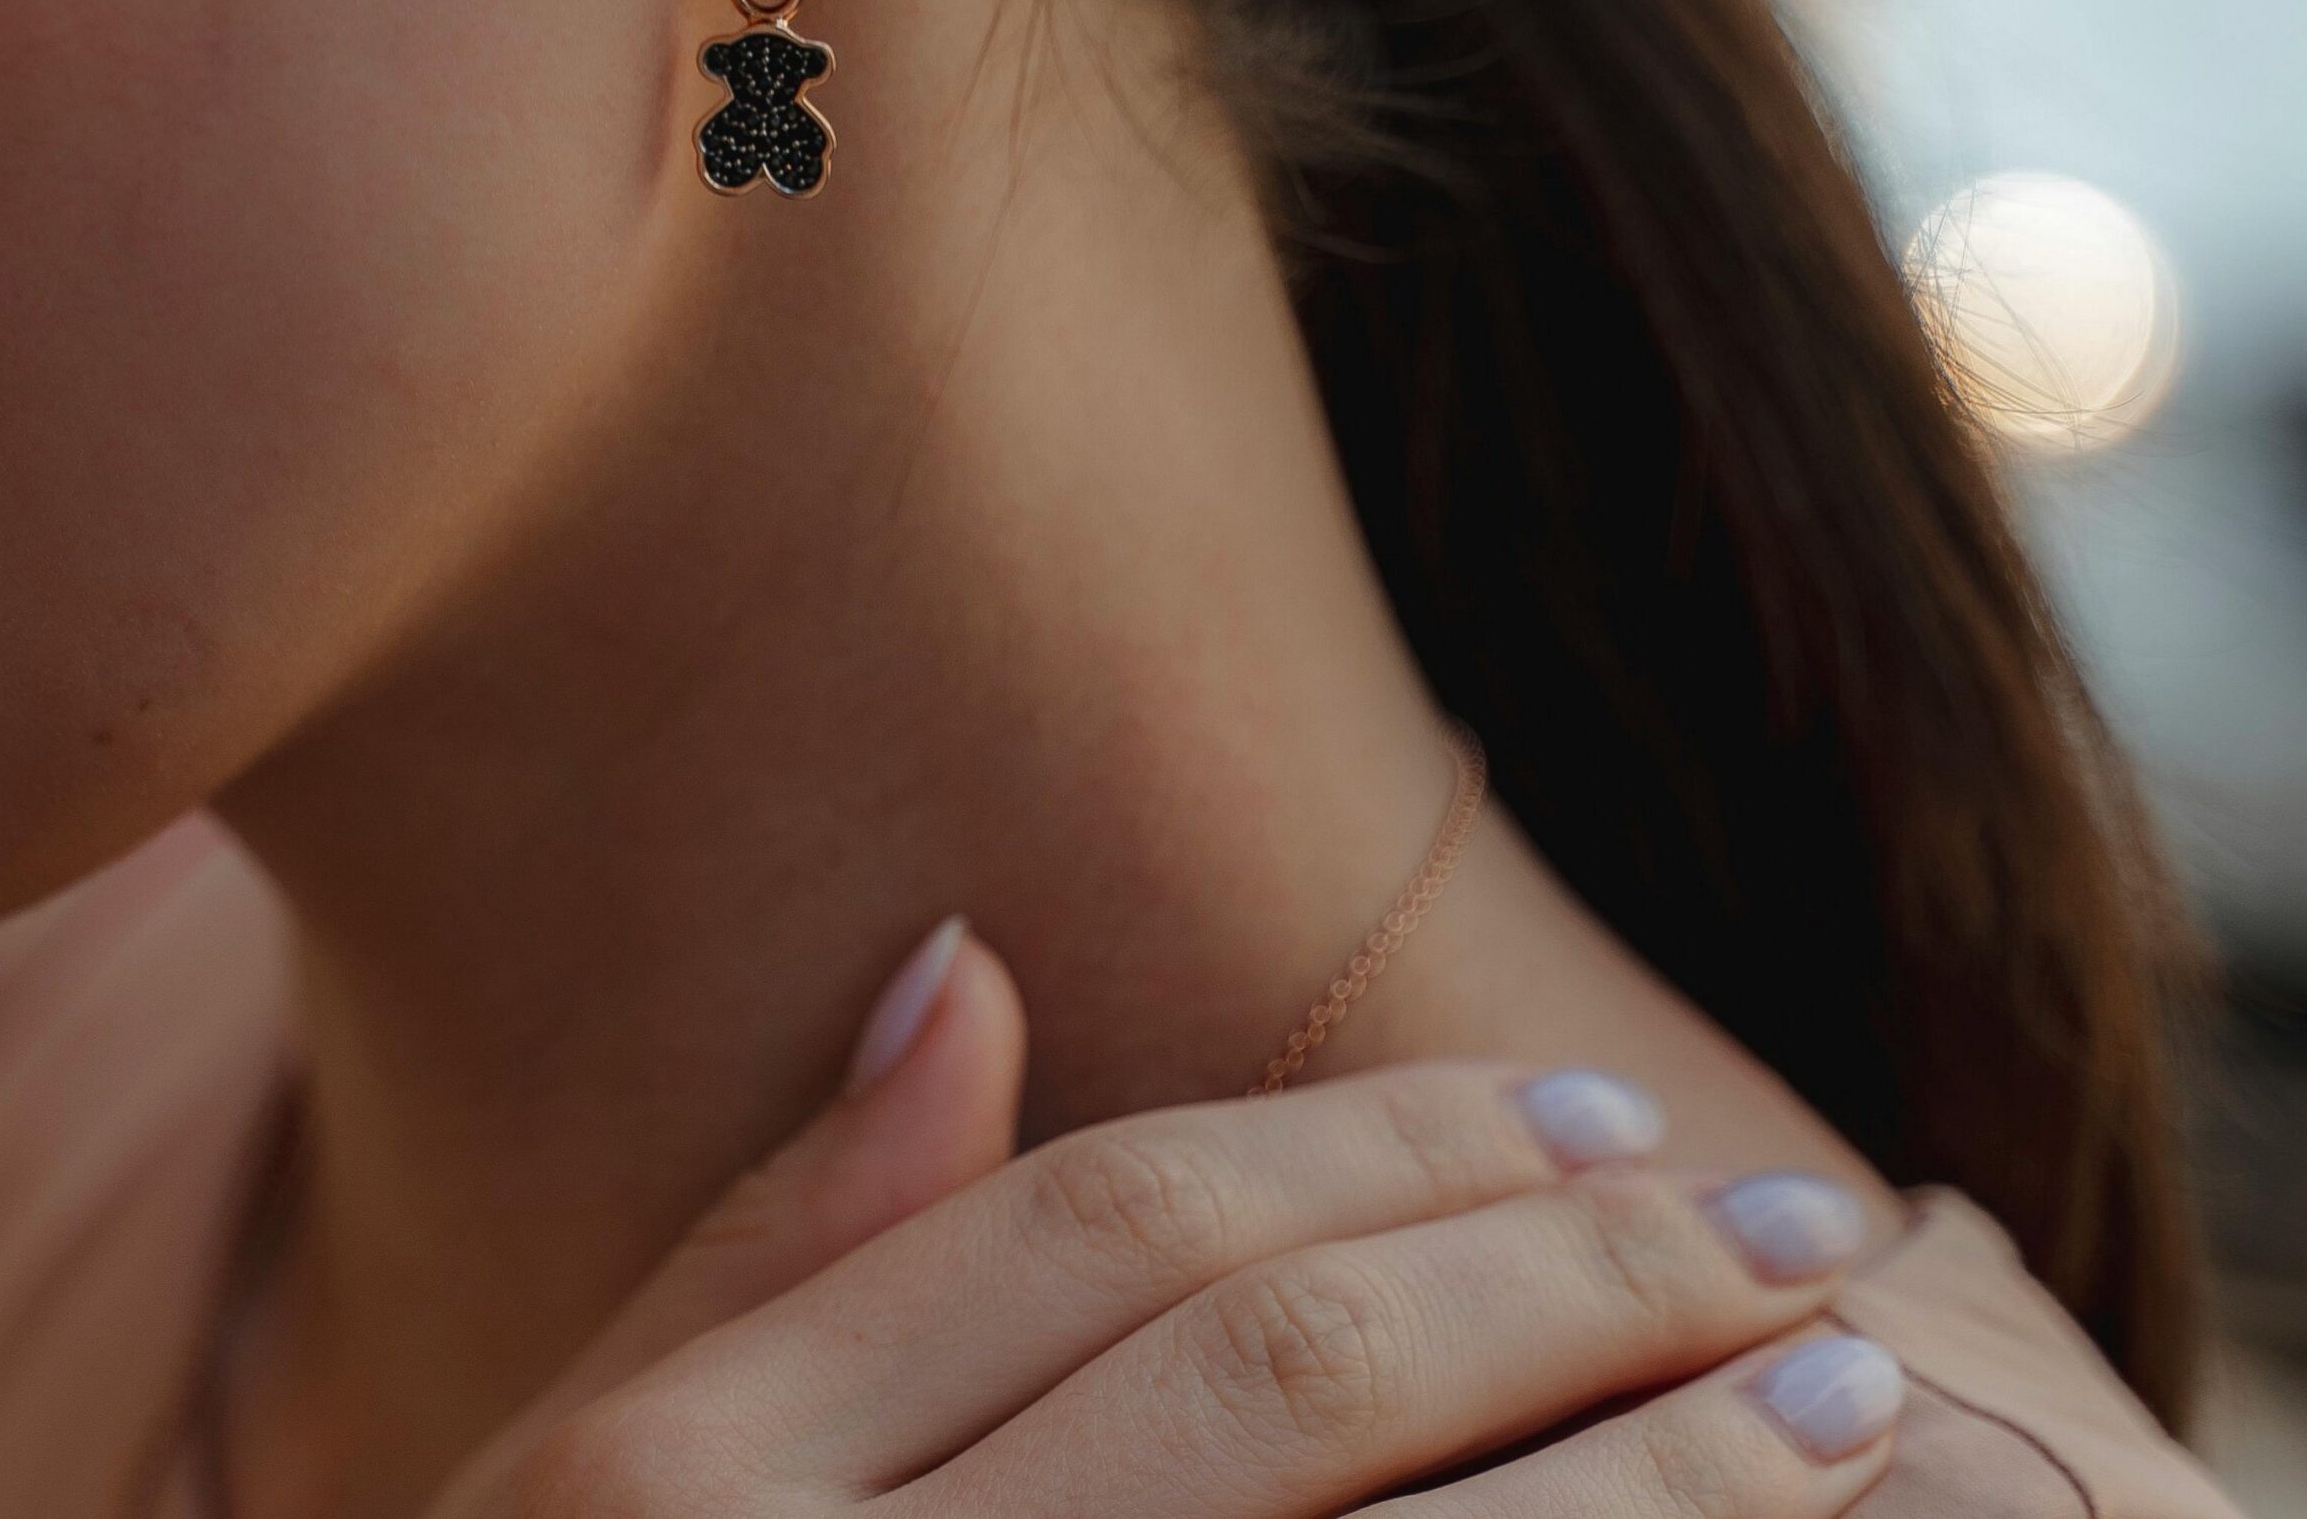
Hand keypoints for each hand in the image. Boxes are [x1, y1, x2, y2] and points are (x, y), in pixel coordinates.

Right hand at [429, 922, 1904, 1518]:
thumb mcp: (575, 1494)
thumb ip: (772, 1248)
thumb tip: (962, 961)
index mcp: (678, 1480)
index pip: (1116, 1227)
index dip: (1387, 1142)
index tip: (1595, 1116)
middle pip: (1289, 1376)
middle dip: (1580, 1287)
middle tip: (1797, 1226)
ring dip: (1663, 1481)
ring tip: (1850, 1397)